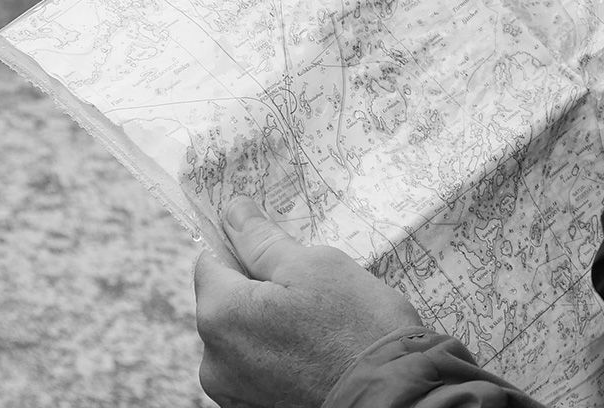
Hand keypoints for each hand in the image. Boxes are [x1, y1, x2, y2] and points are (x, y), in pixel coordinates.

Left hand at [194, 197, 420, 407]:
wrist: (392, 398)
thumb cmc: (357, 327)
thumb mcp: (314, 265)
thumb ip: (263, 240)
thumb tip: (233, 212)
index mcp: (221, 314)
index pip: (211, 260)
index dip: (245, 247)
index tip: (279, 249)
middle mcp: (213, 361)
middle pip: (228, 301)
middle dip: (262, 288)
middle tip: (311, 288)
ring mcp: (232, 393)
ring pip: (245, 336)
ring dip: (272, 323)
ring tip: (320, 325)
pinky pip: (258, 368)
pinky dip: (281, 356)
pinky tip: (317, 353)